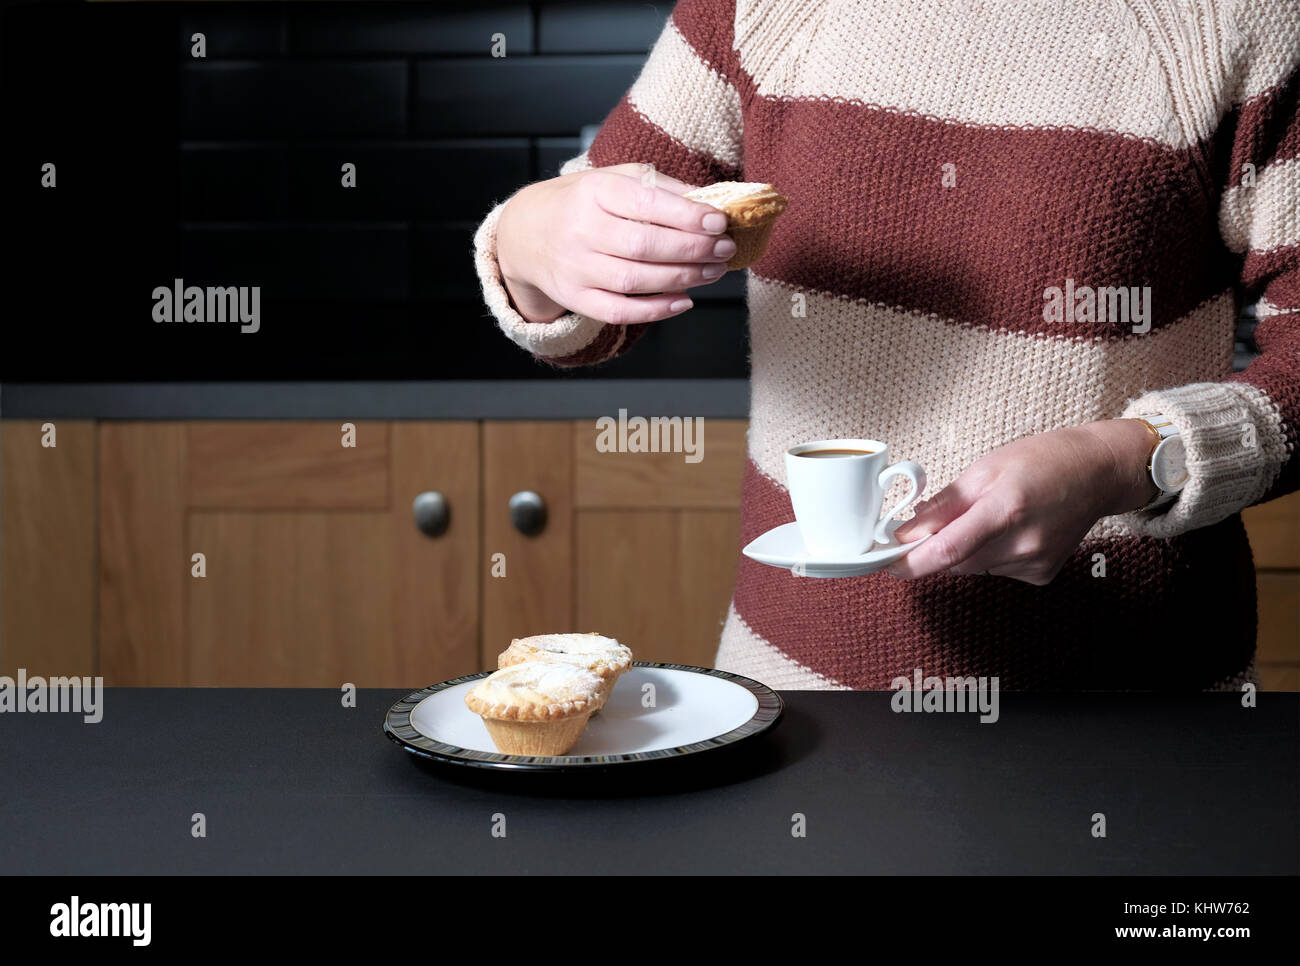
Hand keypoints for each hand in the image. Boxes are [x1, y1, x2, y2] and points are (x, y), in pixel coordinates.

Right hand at [496, 163, 736, 324]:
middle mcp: (580, 230)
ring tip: (713, 271)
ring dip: (682, 278)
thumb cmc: (581, 203)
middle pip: (643, 245)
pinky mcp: (575, 298)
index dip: (685, 215)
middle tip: (724, 249)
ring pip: (634, 280)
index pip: (644, 203)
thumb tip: (709, 201)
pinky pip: (619, 311)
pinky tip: (684, 300)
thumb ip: (661, 187)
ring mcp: (576, 268)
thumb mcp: (614, 179)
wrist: (525, 234)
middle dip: (692, 249)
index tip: (718, 221)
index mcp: (593, 191)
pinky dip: (655, 310)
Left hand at [887, 420, 1157, 584]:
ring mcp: (1035, 563)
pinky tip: (1010, 530)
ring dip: (966, 549)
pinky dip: (989, 554)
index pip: (948, 550)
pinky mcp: (1041, 575)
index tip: (887, 564)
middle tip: (942, 521)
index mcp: (1005, 510)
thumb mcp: (985, 469)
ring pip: (973, 568)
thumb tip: (907, 532)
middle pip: (956, 562)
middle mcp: (1023, 544)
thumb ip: (943, 506)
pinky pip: (995, 570)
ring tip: (990, 515)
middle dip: (937, 548)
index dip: (911, 563)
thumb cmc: (1042, 460)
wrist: (1096, 473)